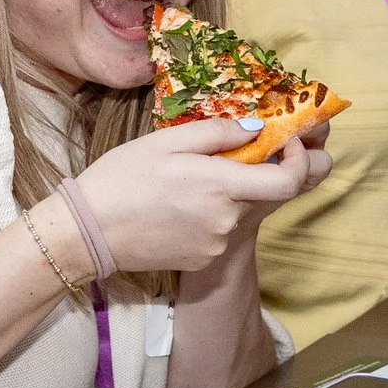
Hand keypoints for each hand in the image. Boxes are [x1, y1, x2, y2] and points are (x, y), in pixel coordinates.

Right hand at [71, 118, 325, 272]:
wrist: (87, 233)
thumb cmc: (120, 179)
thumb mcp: (165, 142)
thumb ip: (217, 133)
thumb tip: (256, 128)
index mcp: (221, 186)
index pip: (288, 181)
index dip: (300, 160)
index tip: (289, 143)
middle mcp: (227, 220)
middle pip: (266, 194)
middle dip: (259, 172)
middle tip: (229, 155)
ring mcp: (217, 244)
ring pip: (241, 212)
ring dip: (229, 194)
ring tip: (186, 183)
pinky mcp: (203, 259)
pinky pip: (221, 231)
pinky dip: (212, 215)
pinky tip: (177, 207)